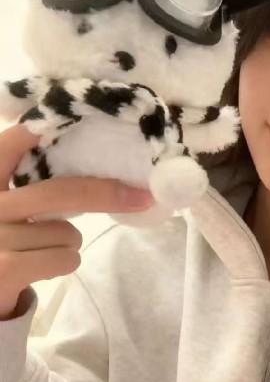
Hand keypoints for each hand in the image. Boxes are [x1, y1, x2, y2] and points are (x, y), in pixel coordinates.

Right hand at [0, 124, 154, 319]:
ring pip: (67, 232)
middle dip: (107, 195)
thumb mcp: (11, 208)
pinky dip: (66, 262)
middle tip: (143, 197)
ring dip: (69, 242)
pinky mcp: (4, 268)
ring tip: (42, 249)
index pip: (12, 143)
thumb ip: (34, 187)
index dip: (40, 128)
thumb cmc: (7, 242)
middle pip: (60, 193)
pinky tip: (41, 267)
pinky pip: (64, 257)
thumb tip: (108, 175)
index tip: (76, 113)